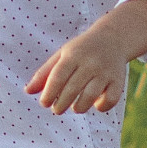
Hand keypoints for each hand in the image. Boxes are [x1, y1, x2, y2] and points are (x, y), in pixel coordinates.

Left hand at [26, 0, 146, 115]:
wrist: (113, 38)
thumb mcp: (61, 56)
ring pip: (90, 97)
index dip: (49, 93)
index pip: (58, 77)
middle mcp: (90, 63)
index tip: (44, 103)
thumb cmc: (81, 50)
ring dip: (79, 108)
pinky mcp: (118, 80)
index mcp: (73, 55)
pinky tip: (95, 104)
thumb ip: (44, 73)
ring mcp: (105, 72)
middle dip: (61, 105)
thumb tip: (28, 91)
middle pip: (72, 89)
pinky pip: (110, 99)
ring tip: (75, 107)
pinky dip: (101, 106)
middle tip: (57, 109)